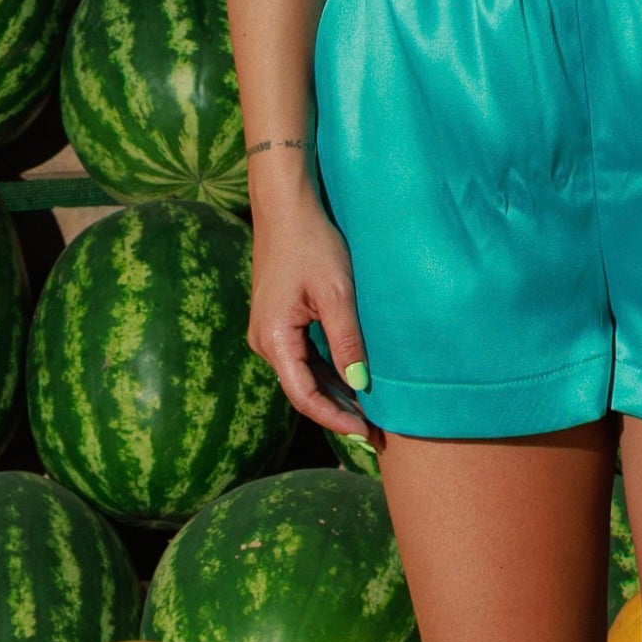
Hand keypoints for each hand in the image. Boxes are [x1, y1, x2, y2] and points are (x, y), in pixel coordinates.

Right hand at [249, 175, 376, 446]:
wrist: (286, 207)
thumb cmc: (312, 244)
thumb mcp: (337, 293)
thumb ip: (348, 341)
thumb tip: (360, 385)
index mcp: (273, 339)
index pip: (304, 396)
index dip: (335, 418)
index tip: (366, 433)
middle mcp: (264, 342)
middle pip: (303, 390)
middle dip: (338, 412)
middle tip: (377, 433)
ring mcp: (269, 333)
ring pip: (304, 376)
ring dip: (335, 394)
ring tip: (371, 412)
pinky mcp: (278, 322)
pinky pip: (303, 358)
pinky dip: (328, 373)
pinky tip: (355, 381)